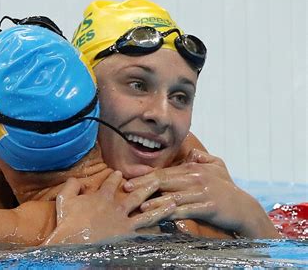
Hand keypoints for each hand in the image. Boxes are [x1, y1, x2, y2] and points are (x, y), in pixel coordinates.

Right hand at [43, 171, 175, 244]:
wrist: (72, 240)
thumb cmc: (67, 221)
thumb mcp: (64, 198)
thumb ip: (72, 185)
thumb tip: (77, 180)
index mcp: (103, 196)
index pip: (112, 182)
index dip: (116, 177)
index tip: (120, 173)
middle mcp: (117, 206)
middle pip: (136, 194)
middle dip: (148, 185)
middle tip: (158, 180)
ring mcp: (124, 221)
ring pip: (147, 212)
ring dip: (160, 206)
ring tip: (173, 202)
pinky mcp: (127, 235)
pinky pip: (145, 232)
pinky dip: (156, 230)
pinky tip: (167, 229)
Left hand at [124, 149, 279, 237]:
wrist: (244, 208)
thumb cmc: (227, 187)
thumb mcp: (217, 166)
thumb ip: (202, 158)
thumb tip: (191, 153)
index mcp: (193, 168)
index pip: (164, 171)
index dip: (146, 175)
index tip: (130, 178)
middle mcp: (195, 178)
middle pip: (164, 180)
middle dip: (143, 184)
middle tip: (127, 188)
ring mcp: (202, 192)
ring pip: (172, 196)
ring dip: (154, 201)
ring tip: (139, 205)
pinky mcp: (207, 206)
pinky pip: (185, 210)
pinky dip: (171, 213)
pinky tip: (160, 216)